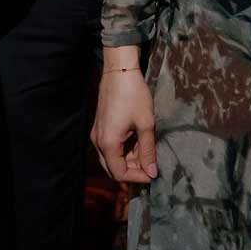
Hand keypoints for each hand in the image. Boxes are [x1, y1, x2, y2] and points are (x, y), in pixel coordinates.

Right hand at [92, 54, 157, 183]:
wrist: (119, 72)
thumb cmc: (134, 95)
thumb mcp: (146, 124)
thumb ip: (148, 151)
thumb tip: (152, 172)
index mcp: (108, 143)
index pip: (119, 173)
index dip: (137, 177)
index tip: (153, 174)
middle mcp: (98, 142)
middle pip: (113, 168)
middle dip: (132, 170)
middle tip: (150, 165)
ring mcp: (97, 134)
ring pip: (111, 158)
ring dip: (129, 160)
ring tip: (147, 151)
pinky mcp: (100, 127)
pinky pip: (110, 147)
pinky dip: (124, 150)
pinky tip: (138, 142)